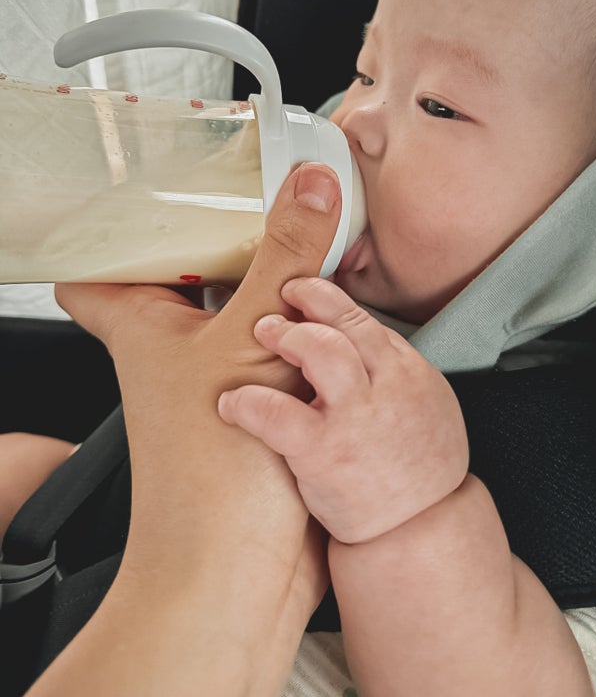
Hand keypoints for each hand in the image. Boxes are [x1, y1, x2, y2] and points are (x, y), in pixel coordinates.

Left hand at [54, 164, 342, 596]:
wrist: (241, 573)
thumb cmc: (209, 476)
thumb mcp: (251, 336)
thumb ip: (285, 255)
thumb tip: (309, 183)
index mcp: (143, 323)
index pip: (103, 264)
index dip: (124, 226)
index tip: (162, 187)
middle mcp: (172, 347)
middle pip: (185, 273)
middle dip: (225, 235)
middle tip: (261, 189)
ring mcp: (216, 375)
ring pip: (240, 305)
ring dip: (273, 277)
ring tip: (307, 232)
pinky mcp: (260, 401)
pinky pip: (278, 343)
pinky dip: (301, 320)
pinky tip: (331, 302)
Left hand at [218, 276, 469, 543]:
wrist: (418, 537)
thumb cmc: (413, 474)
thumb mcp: (420, 405)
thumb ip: (385, 367)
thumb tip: (353, 329)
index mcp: (407, 373)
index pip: (360, 318)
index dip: (326, 298)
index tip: (301, 290)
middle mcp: (387, 387)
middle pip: (343, 323)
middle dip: (307, 301)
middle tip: (278, 299)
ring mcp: (356, 419)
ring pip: (322, 350)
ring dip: (286, 336)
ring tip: (262, 333)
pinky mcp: (325, 454)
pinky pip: (280, 414)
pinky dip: (250, 403)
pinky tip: (231, 403)